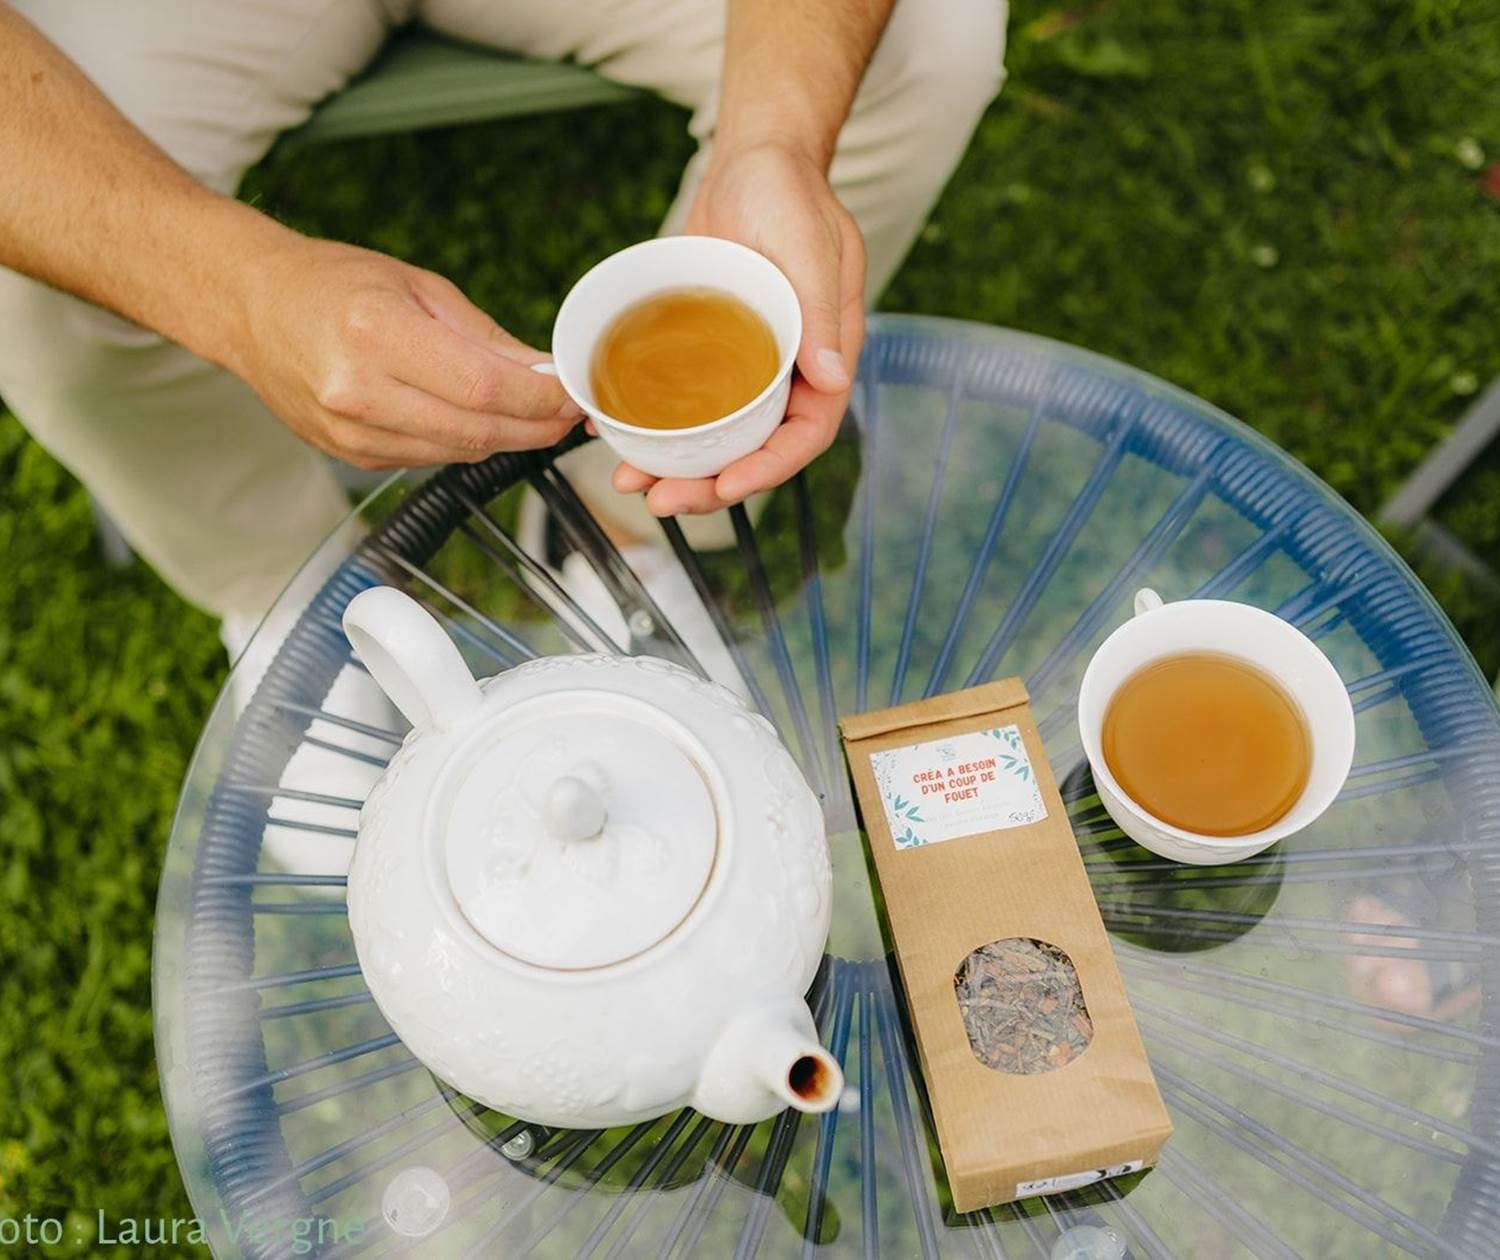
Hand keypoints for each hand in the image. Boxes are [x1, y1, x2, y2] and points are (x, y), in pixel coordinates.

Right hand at [230, 237, 579, 468]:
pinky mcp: (350, 456)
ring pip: (457, 453)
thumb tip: (544, 373)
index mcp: (376, 335)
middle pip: (477, 431)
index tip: (572, 394)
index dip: (540, 400)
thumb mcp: (418, 287)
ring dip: (505, 439)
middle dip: (535, 427)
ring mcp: (350, 432)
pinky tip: (475, 421)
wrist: (251, 306)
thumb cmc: (332, 283)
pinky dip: (462, 443)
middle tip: (566, 414)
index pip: (485, 389)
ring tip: (532, 416)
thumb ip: (486, 338)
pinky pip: (428, 459)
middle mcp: (358, 392)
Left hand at [614, 142, 864, 513]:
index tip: (726, 486)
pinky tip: (610, 429)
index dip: (768, 470)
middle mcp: (785, 371)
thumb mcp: (811, 247)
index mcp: (824, 358)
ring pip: (712, 433)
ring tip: (628, 479)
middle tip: (659, 499)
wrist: (752, 161)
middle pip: (752, 449)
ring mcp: (744, 364)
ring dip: (672, 464)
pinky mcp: (706, 349)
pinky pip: (681, 398)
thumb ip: (823, 312)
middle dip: (707, 485)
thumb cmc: (792, 195)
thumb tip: (831, 378)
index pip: (804, 434)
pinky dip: (649, 419)